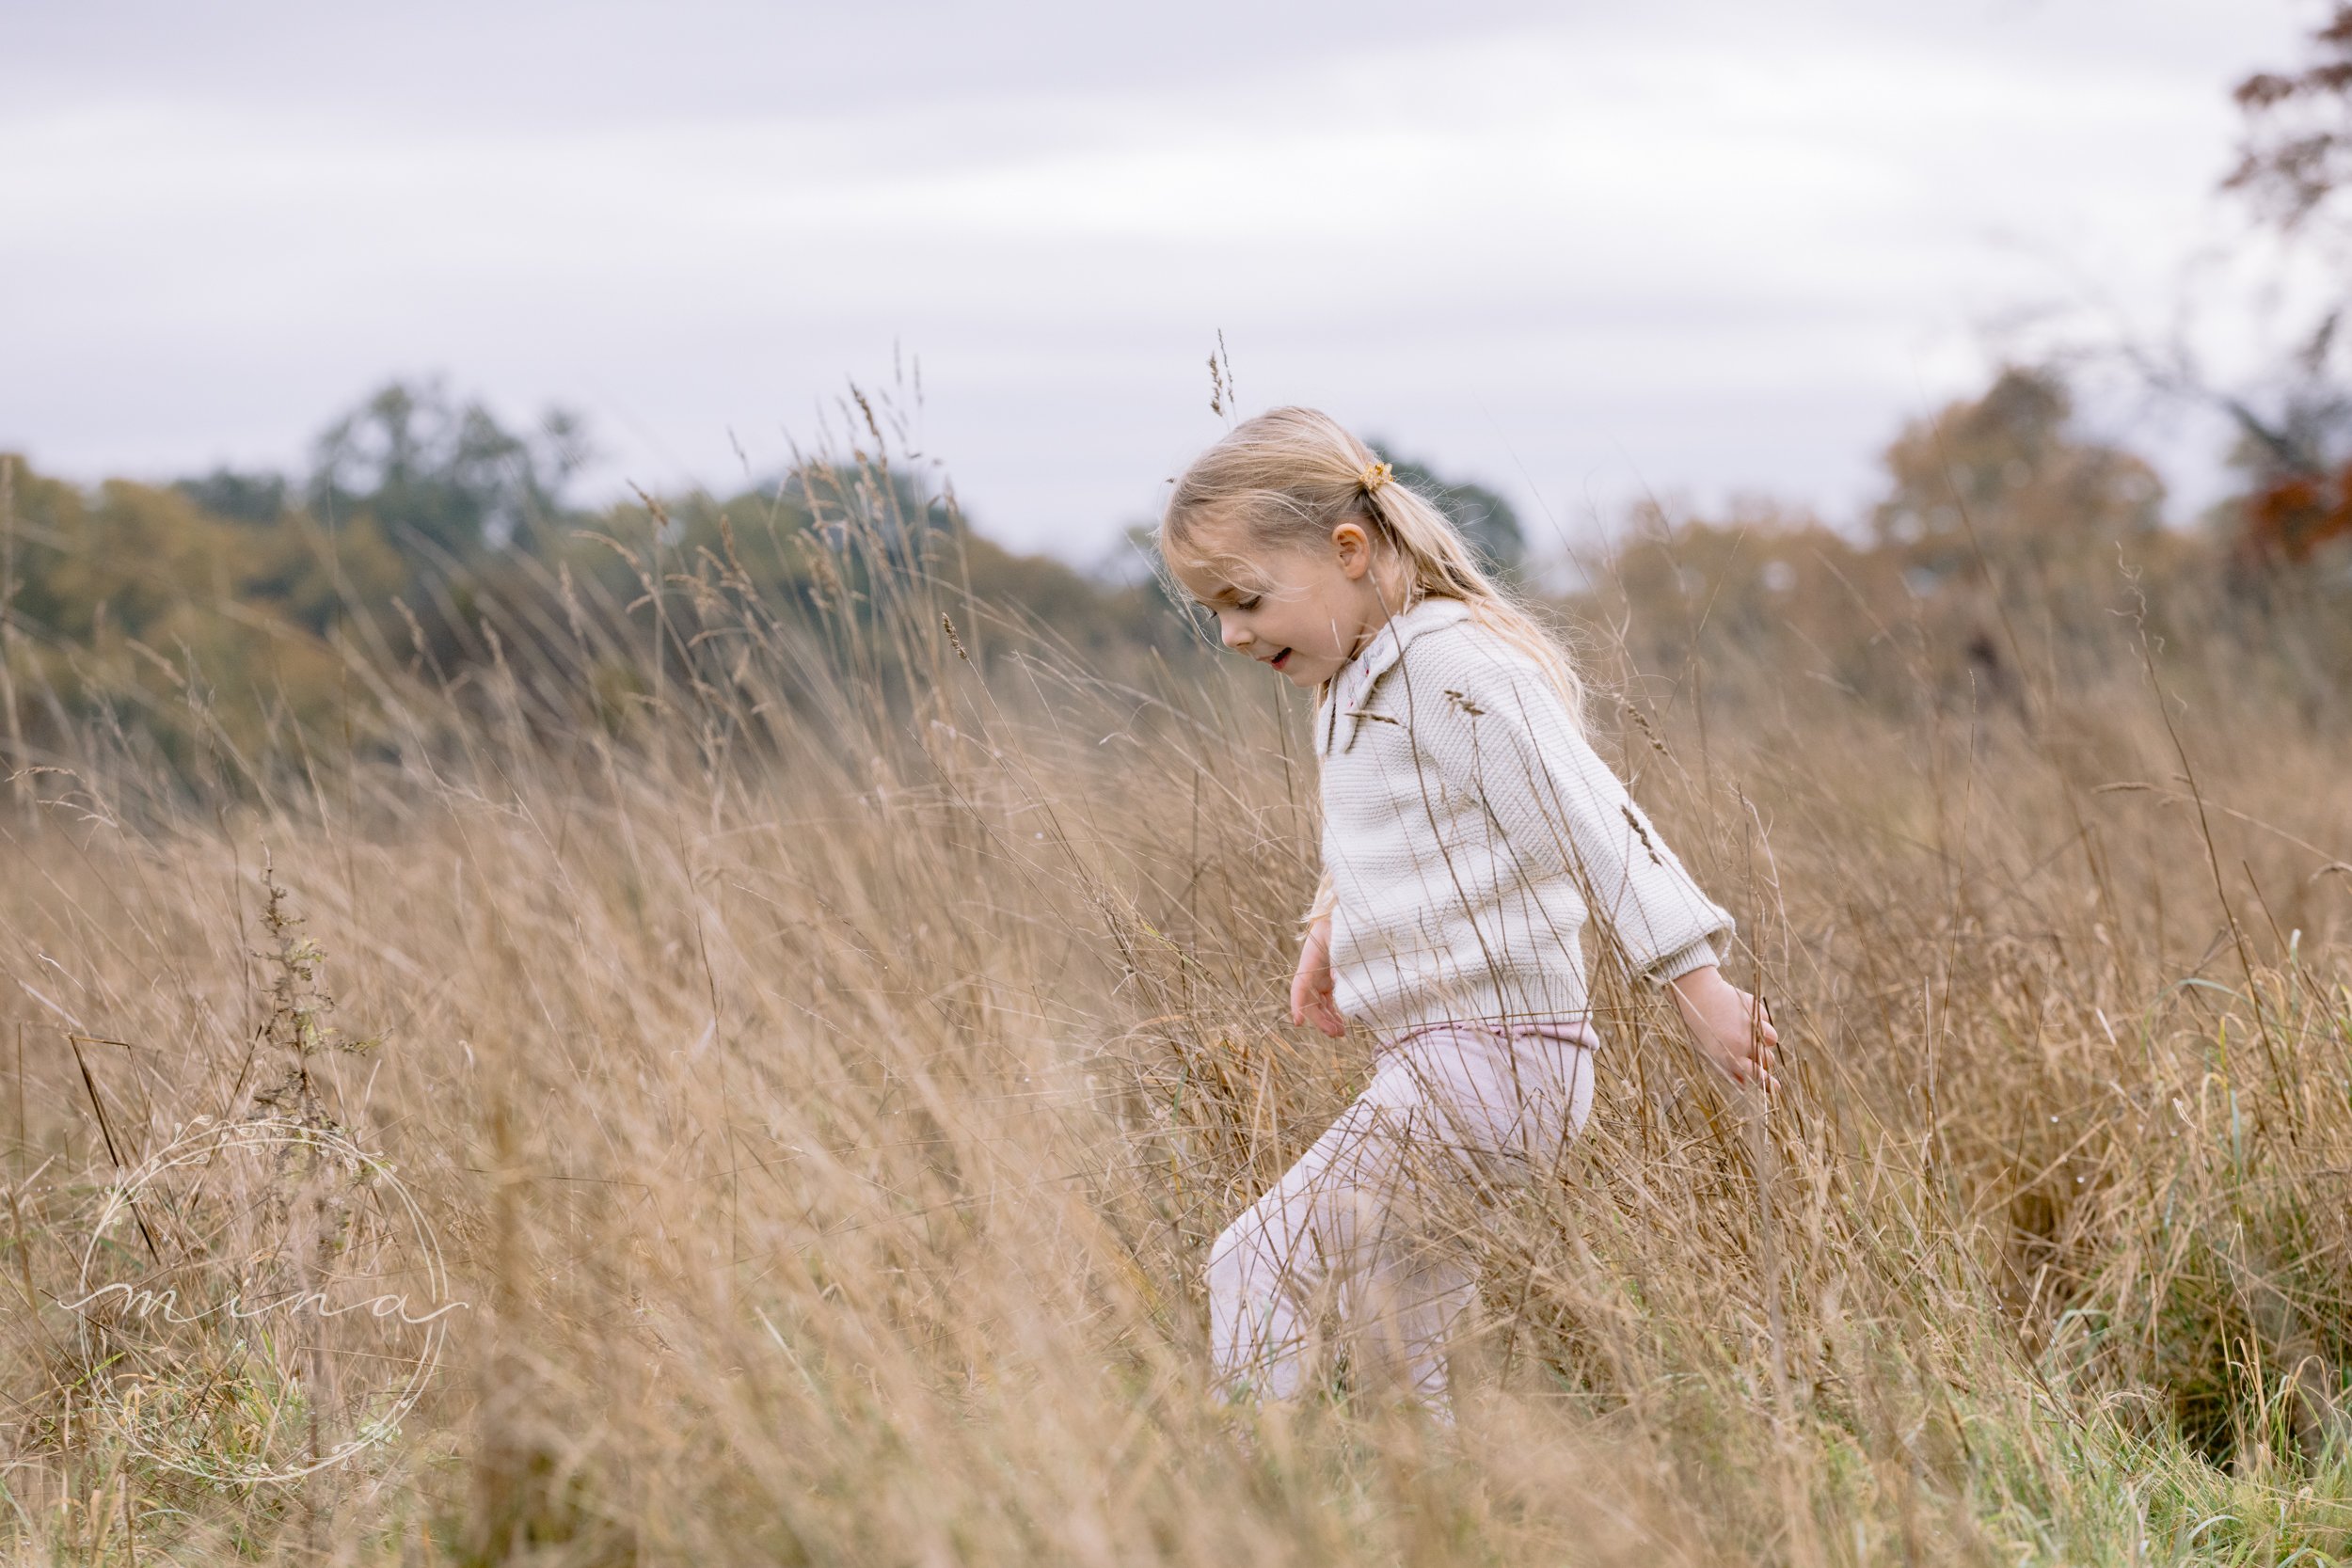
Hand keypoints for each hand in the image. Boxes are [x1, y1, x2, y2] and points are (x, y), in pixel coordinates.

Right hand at [1289, 916, 1345, 1037]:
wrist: (1346, 915)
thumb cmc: (1344, 925)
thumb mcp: (1344, 940)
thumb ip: (1341, 960)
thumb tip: (1338, 980)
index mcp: (1311, 961)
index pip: (1300, 986)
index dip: (1297, 1005)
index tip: (1298, 1022)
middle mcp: (1312, 971)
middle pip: (1309, 1001)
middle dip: (1320, 1020)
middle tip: (1336, 1034)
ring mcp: (1319, 976)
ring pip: (1318, 1003)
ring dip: (1327, 1019)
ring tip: (1340, 1033)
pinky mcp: (1328, 978)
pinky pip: (1327, 999)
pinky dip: (1333, 1012)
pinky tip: (1340, 1023)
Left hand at [1667, 965, 1778, 1092]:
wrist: (1697, 995)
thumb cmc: (1700, 1028)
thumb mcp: (1709, 1052)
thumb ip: (1728, 1069)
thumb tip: (1746, 1085)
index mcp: (1730, 1057)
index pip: (1756, 1075)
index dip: (1768, 1083)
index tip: (1777, 1087)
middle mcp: (1744, 1044)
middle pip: (1768, 1059)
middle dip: (1764, 1058)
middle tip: (1751, 1049)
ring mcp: (1752, 1026)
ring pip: (1772, 1040)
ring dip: (1765, 1038)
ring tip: (1747, 1029)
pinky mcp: (1756, 1010)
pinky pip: (1766, 1020)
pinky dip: (1758, 1020)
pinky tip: (1741, 1014)